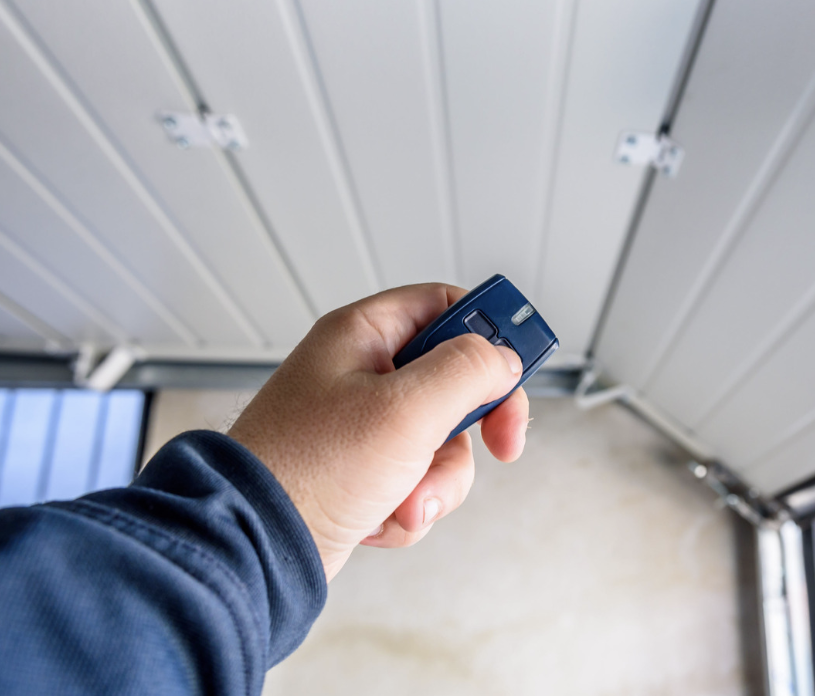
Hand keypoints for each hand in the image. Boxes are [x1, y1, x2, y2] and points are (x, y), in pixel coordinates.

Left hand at [228, 283, 528, 579]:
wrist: (254, 549)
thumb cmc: (308, 470)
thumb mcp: (406, 409)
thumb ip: (468, 371)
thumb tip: (504, 359)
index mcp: (363, 336)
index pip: (445, 306)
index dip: (489, 332)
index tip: (520, 365)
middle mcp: (361, 374)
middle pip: (455, 381)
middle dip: (471, 428)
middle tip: (500, 444)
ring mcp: (362, 427)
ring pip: (443, 441)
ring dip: (437, 480)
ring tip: (405, 500)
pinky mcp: (363, 474)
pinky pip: (418, 480)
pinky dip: (411, 506)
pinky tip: (382, 518)